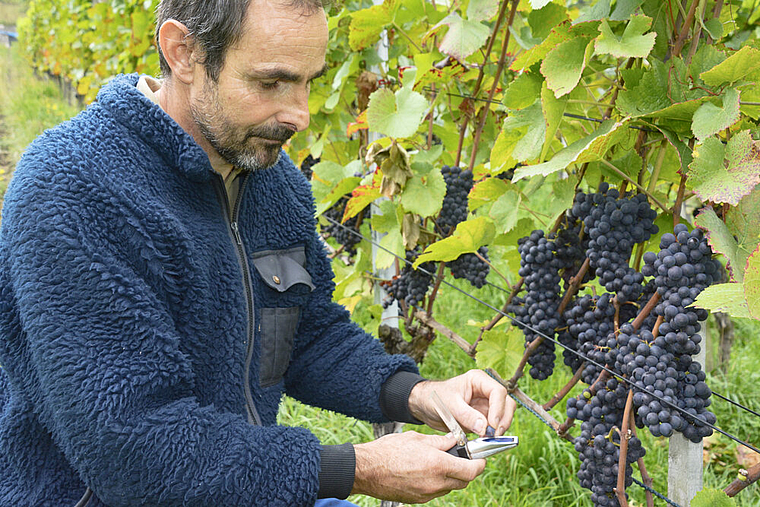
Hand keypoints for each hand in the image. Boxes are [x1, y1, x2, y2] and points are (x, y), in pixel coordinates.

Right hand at [351, 431, 485, 502]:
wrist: (367, 470)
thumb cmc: (389, 450)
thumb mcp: (417, 439)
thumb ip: (440, 442)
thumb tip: (455, 441)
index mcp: (438, 465)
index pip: (471, 470)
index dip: (479, 464)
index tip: (480, 458)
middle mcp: (436, 483)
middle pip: (464, 481)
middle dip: (467, 470)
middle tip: (462, 458)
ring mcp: (427, 494)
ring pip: (450, 487)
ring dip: (452, 476)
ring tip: (440, 462)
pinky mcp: (418, 499)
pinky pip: (436, 491)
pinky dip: (438, 482)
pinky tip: (427, 471)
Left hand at [408, 370, 515, 436]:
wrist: (424, 406)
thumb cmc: (434, 398)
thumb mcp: (449, 405)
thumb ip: (466, 415)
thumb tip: (485, 428)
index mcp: (478, 380)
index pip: (498, 392)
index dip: (499, 409)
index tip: (493, 425)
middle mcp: (485, 391)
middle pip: (506, 404)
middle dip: (503, 420)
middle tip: (494, 435)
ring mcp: (485, 405)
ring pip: (504, 416)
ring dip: (499, 428)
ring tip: (488, 439)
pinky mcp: (482, 418)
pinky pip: (494, 426)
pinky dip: (492, 435)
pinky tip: (484, 441)